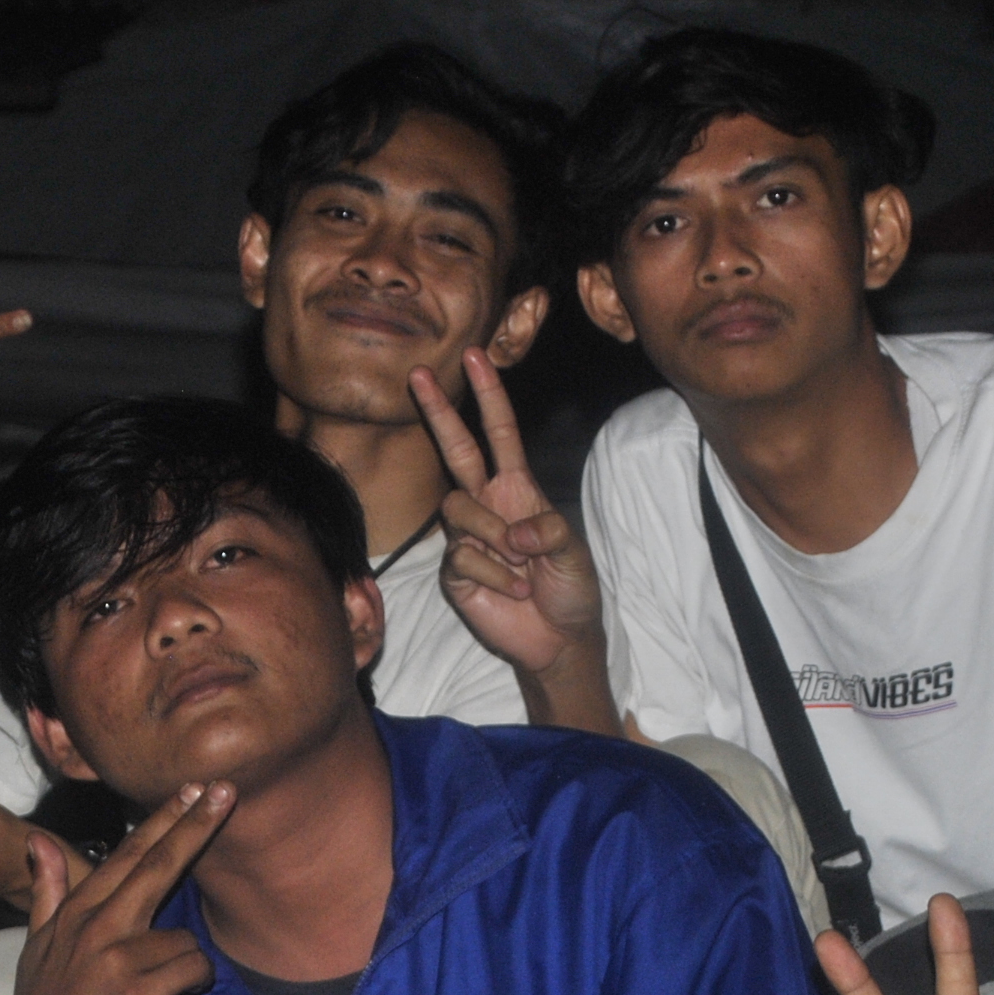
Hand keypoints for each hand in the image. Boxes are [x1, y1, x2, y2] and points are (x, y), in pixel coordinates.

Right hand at [0, 781, 231, 994]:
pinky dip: (195, 981)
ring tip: (159, 991)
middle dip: (192, 825)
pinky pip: (191, 968)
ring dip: (184, 961)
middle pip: (154, 866)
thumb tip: (39, 841)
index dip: (161, 820)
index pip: (125, 856)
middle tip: (226, 791)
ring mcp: (114, 958)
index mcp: (74, 916)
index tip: (192, 788)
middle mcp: (93, 928)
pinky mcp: (137, 992)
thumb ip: (47, 894)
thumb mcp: (35, 953)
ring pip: (180, 934)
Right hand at [408, 350, 601, 671]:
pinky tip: (512, 589)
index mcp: (517, 489)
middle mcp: (487, 505)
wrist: (559, 638)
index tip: (475, 356)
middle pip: (456, 450)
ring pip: (457, 511)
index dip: (488, 396)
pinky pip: (460, 557)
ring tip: (519, 564)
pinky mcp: (455, 573)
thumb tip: (512, 531)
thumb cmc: (570, 588)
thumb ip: (549, 532)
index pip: (499, 433)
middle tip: (419, 374)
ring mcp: (468, 538)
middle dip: (438, 412)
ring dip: (490, 534)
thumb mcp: (574, 553)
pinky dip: (491, 573)